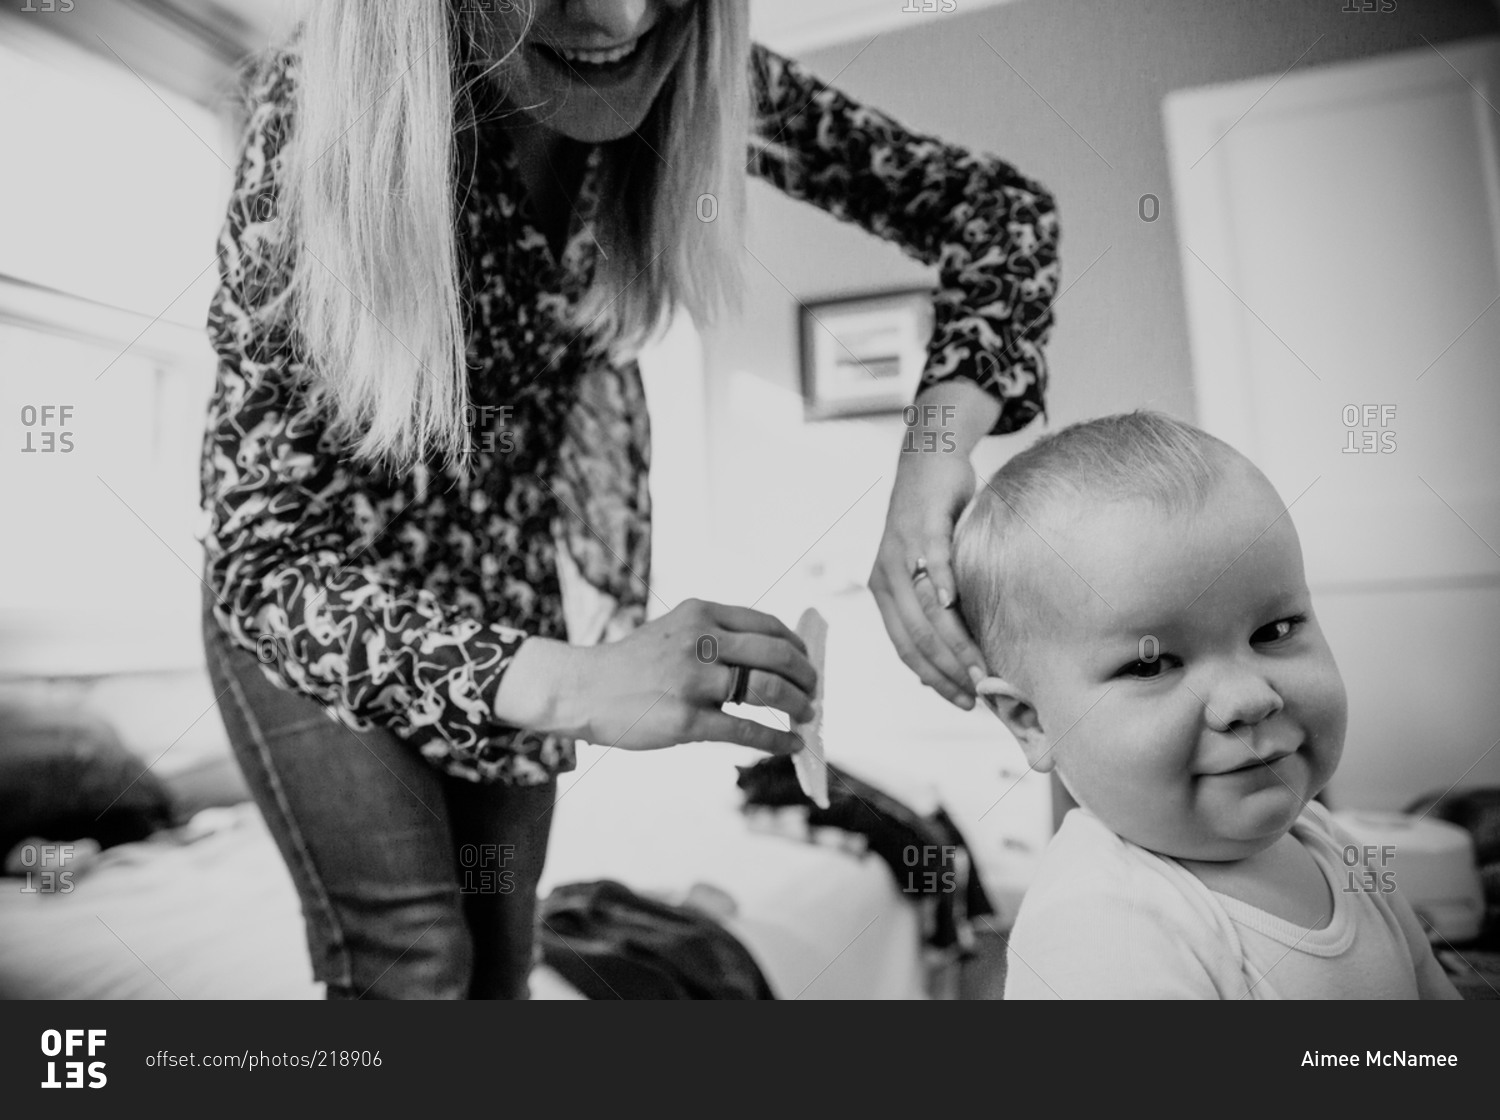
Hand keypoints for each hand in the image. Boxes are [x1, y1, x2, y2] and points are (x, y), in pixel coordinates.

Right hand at [567, 599, 816, 753]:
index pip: (768, 625)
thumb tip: (774, 660)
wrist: (582, 688)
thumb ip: (717, 637)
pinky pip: (746, 731)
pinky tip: (790, 744)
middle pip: (776, 655)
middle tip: (814, 692)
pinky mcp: (686, 720)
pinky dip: (777, 740)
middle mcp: (700, 640)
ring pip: (768, 690)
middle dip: (806, 676)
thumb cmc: (632, 665)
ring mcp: (693, 681)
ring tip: (806, 716)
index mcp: (701, 613)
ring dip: (797, 705)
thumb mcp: (675, 631)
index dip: (797, 647)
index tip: (807, 663)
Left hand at [870, 449, 988, 709]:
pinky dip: (941, 580)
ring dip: (952, 641)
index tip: (962, 701)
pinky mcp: (923, 523)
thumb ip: (931, 609)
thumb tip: (947, 659)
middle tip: (978, 693)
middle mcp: (885, 575)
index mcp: (883, 593)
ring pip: (925, 607)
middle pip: (916, 635)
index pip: (906, 648)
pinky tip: (954, 602)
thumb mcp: (923, 569)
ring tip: (977, 666)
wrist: (927, 460)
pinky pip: (931, 557)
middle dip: (948, 671)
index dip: (933, 679)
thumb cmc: (933, 521)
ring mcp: (902, 550)